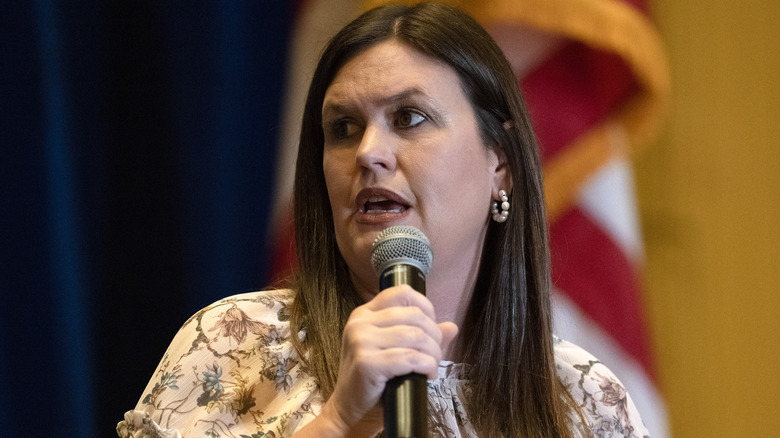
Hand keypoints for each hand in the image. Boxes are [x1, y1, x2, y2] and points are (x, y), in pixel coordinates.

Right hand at [296, 285, 457, 436]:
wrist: (349, 410)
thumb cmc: (373, 381)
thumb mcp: (393, 350)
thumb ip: (420, 336)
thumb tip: (451, 327)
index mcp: (364, 314)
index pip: (402, 293)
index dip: (426, 308)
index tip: (432, 329)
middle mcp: (359, 322)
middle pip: (414, 315)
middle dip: (434, 337)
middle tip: (435, 356)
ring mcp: (361, 341)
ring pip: (416, 336)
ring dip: (433, 354)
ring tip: (432, 367)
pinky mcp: (367, 363)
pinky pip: (410, 357)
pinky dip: (427, 366)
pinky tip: (427, 375)